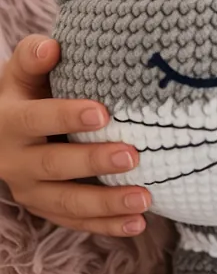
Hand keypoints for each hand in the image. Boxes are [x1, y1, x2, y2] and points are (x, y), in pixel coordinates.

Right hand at [0, 36, 149, 235]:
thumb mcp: (21, 72)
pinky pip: (76, 221)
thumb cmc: (24, 92)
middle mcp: (14, 160)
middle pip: (54, 165)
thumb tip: (52, 47)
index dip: (66, 116)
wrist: (0, 130)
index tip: (102, 113)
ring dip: (107, 203)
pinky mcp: (45, 209)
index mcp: (8, 121)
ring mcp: (29, 190)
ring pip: (67, 201)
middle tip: (132, 156)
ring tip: (144, 198)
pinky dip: (107, 225)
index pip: (35, 119)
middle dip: (94, 162)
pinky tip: (138, 222)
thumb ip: (33, 56)